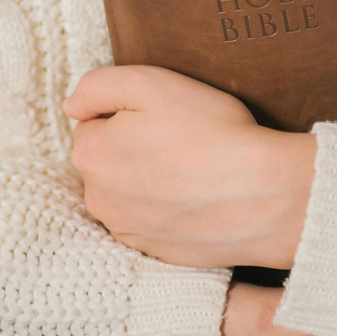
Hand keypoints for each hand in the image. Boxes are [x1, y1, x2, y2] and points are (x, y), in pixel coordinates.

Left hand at [63, 64, 316, 268]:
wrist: (264, 195)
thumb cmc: (211, 133)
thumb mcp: (151, 83)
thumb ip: (97, 86)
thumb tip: (72, 106)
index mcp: (90, 154)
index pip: (95, 123)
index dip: (130, 113)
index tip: (164, 116)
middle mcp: (98, 198)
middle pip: (109, 160)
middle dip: (135, 148)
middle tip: (182, 140)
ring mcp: (127, 230)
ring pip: (128, 192)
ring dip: (150, 181)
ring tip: (194, 170)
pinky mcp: (156, 252)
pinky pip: (152, 221)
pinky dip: (168, 209)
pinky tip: (198, 198)